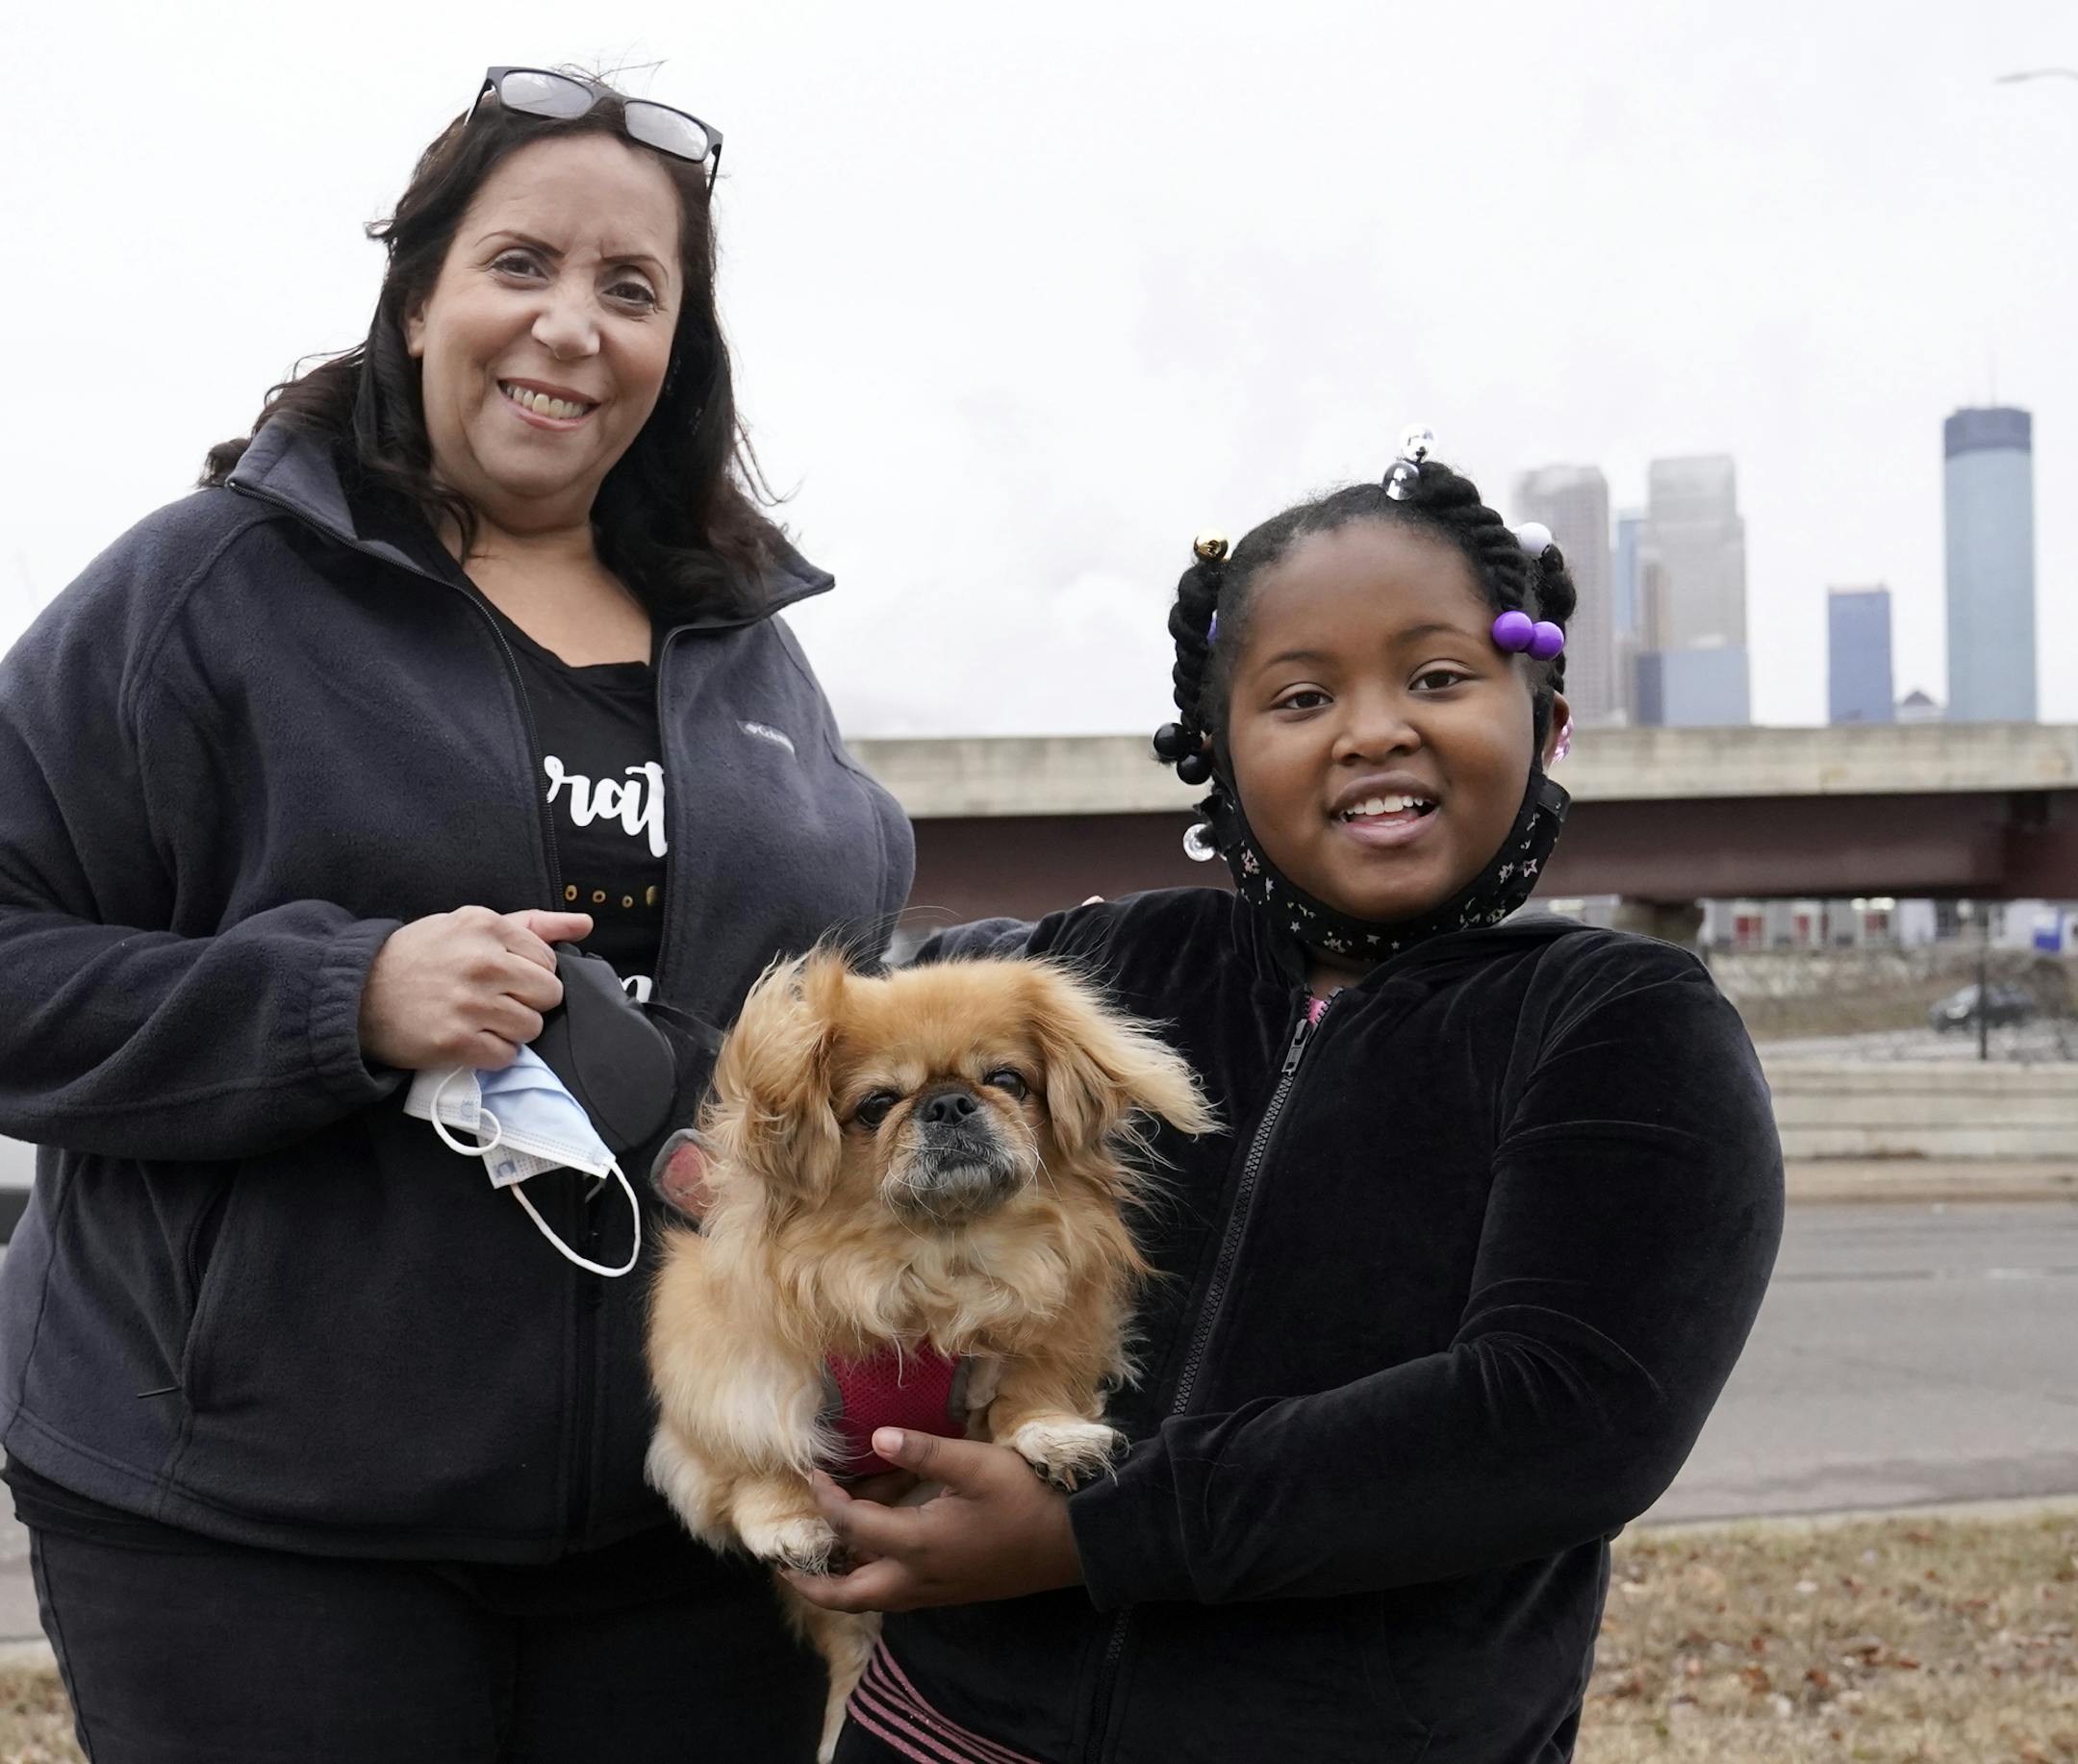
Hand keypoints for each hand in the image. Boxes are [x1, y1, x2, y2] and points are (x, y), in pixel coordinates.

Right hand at [359, 906, 592, 1071]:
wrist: (357, 993)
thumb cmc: (419, 956)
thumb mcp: (469, 924)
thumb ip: (531, 924)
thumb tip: (585, 922)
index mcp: (488, 926)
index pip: (549, 961)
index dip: (531, 974)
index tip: (504, 977)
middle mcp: (483, 962)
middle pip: (549, 994)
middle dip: (529, 1002)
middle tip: (497, 1001)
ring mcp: (470, 1003)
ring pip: (532, 1027)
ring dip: (512, 1030)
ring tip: (483, 1021)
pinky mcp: (456, 1041)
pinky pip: (507, 1055)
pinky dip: (494, 1053)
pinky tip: (471, 1039)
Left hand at [781, 1429, 1082, 1612]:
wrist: (1073, 1545)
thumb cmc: (1025, 1498)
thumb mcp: (976, 1465)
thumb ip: (925, 1452)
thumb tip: (878, 1438)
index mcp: (917, 1545)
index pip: (852, 1527)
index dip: (826, 1501)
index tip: (812, 1475)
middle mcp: (918, 1579)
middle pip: (848, 1594)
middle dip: (811, 1583)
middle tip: (785, 1566)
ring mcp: (935, 1592)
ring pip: (872, 1600)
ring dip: (840, 1586)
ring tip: (820, 1563)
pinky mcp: (951, 1592)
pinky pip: (896, 1596)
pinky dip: (871, 1582)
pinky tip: (874, 1559)